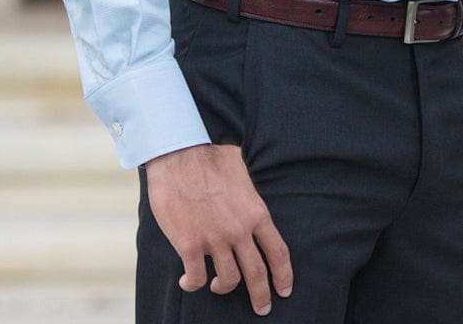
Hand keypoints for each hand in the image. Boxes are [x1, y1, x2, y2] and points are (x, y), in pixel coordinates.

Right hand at [144, 143, 292, 315]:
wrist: (178, 154)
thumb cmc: (209, 156)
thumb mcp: (240, 168)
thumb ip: (248, 188)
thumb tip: (248, 186)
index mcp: (255, 212)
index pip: (278, 251)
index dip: (283, 274)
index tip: (284, 289)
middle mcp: (239, 230)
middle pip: (256, 273)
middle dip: (261, 295)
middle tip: (262, 307)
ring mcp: (215, 239)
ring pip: (228, 280)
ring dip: (223, 288)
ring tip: (217, 286)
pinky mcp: (190, 245)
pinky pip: (196, 277)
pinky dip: (192, 284)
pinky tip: (187, 282)